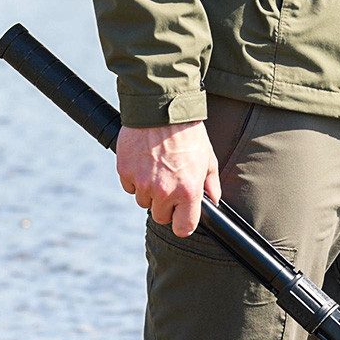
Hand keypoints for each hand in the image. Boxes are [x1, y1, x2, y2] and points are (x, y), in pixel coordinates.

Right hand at [115, 120, 219, 236]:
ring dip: (149, 192)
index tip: (182, 217)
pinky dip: (135, 179)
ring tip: (158, 170)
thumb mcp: (208, 158)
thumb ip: (211, 184)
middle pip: (161, 217)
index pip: (183, 228)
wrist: (161, 111)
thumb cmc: (188, 134)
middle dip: (166, 206)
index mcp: (188, 191)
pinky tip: (144, 163)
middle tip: (170, 186)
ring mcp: (142, 183)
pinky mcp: (125, 173)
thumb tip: (213, 200)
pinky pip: (129, 187)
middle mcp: (164, 191)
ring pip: (144, 202)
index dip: (183, 224)